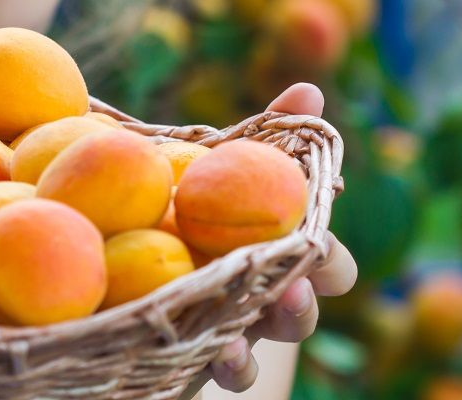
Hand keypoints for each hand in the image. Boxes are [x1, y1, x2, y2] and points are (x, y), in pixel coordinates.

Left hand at [181, 84, 357, 396]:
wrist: (130, 255)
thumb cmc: (196, 202)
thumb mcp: (220, 164)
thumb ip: (267, 135)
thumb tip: (309, 90)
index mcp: (283, 253)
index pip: (328, 263)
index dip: (331, 262)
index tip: (318, 248)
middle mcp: (267, 298)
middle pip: (301, 312)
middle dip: (302, 305)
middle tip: (290, 291)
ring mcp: (237, 333)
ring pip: (256, 353)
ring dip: (251, 350)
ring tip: (236, 340)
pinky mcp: (199, 359)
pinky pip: (222, 372)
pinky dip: (224, 367)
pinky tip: (208, 354)